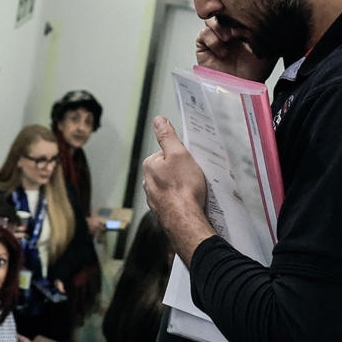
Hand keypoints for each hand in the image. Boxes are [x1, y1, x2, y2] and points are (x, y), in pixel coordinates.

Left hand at [143, 117, 218, 261]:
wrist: (185, 220)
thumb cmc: (183, 187)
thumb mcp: (179, 154)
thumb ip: (168, 136)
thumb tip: (159, 120)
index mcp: (149, 165)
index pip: (165, 153)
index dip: (180, 156)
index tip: (188, 162)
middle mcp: (147, 182)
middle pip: (167, 170)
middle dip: (179, 173)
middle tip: (193, 177)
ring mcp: (154, 199)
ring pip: (170, 187)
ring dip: (180, 188)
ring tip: (193, 192)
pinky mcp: (162, 212)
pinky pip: (173, 201)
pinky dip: (181, 201)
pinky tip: (190, 203)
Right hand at [196, 16, 275, 84]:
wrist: (243, 89)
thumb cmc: (256, 71)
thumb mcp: (268, 48)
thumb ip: (267, 32)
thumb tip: (268, 17)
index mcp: (241, 26)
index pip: (235, 10)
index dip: (239, 12)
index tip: (247, 20)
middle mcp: (227, 30)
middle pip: (221, 10)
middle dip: (228, 17)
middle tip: (237, 30)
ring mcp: (215, 37)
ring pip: (210, 19)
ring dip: (219, 27)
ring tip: (228, 39)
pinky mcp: (203, 47)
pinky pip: (203, 34)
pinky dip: (213, 40)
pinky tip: (223, 52)